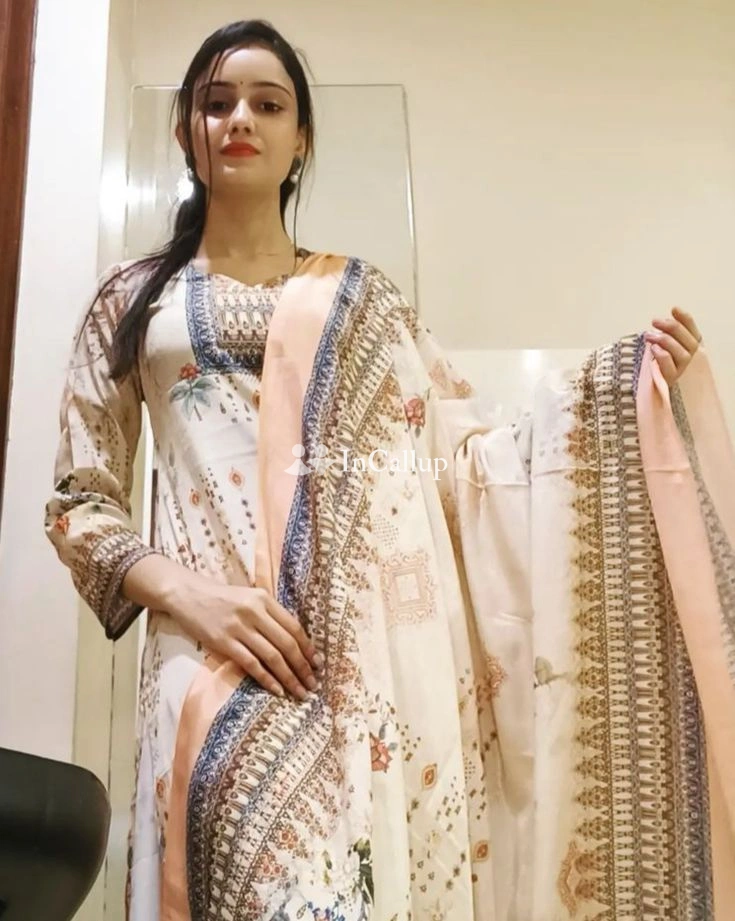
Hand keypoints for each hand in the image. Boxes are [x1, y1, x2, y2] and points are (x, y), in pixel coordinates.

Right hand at [165, 576, 322, 700]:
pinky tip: (277, 690)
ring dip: (289, 677)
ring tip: (299, 692)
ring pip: (272, 656)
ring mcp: (239, 627)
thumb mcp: (249, 597)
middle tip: (313, 685)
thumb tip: (294, 641)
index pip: (294, 627)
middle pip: (287, 644)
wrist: (188, 594)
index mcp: (264, 599)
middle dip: (303, 667)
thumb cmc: (221, 598)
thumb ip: (269, 614)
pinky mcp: (223, 642)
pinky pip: (251, 664)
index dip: (308, 648)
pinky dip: (266, 679)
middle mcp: (254, 612)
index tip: (318, 664)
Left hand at [644, 307, 701, 386]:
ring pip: (682, 354)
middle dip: (673, 328)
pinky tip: (653, 349)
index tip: (674, 309)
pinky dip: (662, 356)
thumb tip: (674, 310)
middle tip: (655, 321)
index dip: (686, 319)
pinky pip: (670, 367)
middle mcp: (690, 358)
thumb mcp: (663, 342)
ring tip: (649, 335)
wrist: (649, 383)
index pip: (693, 331)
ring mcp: (682, 370)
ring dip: (665, 341)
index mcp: (690, 346)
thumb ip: (669, 330)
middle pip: (689, 341)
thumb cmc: (656, 359)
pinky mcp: (670, 379)